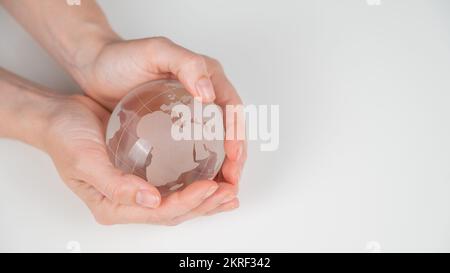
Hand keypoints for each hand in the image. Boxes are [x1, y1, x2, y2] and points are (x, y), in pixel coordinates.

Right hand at [44, 94, 238, 224]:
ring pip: (179, 200)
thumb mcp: (85, 162)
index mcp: (114, 207)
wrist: (58, 118)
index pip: (161, 212)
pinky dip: (196, 181)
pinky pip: (175, 183)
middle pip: (175, 211)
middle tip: (231, 193)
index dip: (189, 202)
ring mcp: (138, 189)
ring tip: (230, 189)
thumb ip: (116, 186)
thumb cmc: (66, 139)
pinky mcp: (144, 173)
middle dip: (206, 204)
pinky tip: (213, 174)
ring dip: (206, 197)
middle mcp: (129, 202)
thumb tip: (150, 201)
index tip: (210, 186)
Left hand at [73, 37, 246, 210]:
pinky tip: (199, 181)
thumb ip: (187, 65)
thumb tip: (210, 95)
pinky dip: (203, 164)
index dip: (237, 133)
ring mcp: (190, 111)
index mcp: (208, 76)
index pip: (232, 108)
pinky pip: (196, 146)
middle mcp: (204, 94)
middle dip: (236, 156)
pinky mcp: (175, 124)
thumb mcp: (157, 52)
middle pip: (230, 128)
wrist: (96, 68)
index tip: (234, 156)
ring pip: (217, 141)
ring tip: (221, 188)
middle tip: (232, 181)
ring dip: (224, 165)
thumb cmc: (122, 57)